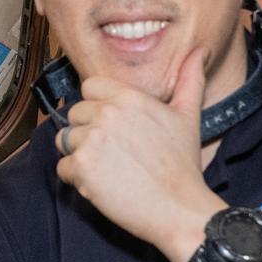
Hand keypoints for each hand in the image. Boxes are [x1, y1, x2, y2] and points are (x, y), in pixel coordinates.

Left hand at [55, 50, 223, 261]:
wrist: (179, 208)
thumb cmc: (182, 165)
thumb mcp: (189, 116)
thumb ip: (189, 80)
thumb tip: (199, 52)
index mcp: (129, 97)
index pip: (90, 87)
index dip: (98, 106)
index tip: (113, 125)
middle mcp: (107, 113)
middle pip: (75, 113)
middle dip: (88, 132)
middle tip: (114, 153)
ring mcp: (91, 140)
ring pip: (65, 140)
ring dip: (80, 155)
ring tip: (108, 168)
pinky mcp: (81, 167)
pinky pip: (62, 167)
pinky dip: (77, 179)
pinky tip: (102, 184)